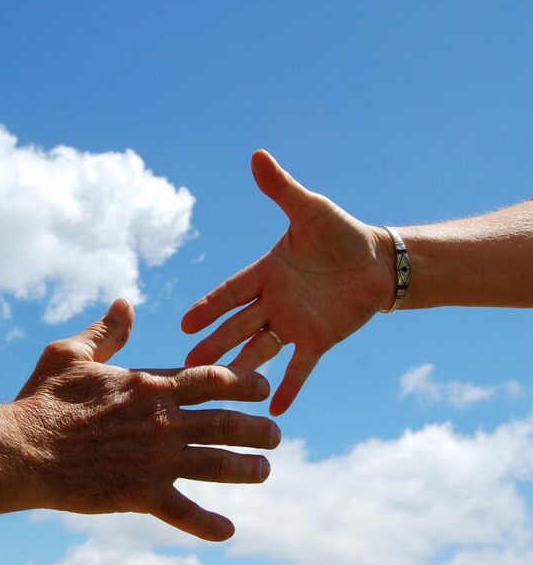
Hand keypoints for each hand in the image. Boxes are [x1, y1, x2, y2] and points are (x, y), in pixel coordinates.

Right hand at [8, 298, 279, 540]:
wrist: (22, 450)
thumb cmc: (42, 400)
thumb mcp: (71, 354)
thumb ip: (106, 332)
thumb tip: (126, 303)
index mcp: (149, 386)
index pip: (212, 380)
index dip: (245, 383)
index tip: (263, 387)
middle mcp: (162, 422)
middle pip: (226, 423)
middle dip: (258, 428)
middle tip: (275, 434)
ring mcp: (156, 460)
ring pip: (218, 464)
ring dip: (248, 468)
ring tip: (266, 470)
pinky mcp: (141, 495)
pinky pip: (184, 512)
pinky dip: (208, 524)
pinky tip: (229, 531)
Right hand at [182, 150, 395, 414]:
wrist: (378, 261)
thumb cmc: (341, 233)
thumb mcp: (311, 209)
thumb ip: (282, 190)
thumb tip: (257, 155)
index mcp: (266, 272)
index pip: (231, 291)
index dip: (210, 306)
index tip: (185, 322)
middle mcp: (273, 302)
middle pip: (237, 326)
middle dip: (213, 345)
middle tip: (187, 365)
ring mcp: (293, 323)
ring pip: (259, 349)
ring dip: (240, 369)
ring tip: (219, 391)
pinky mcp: (318, 339)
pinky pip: (300, 366)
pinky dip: (290, 385)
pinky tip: (276, 409)